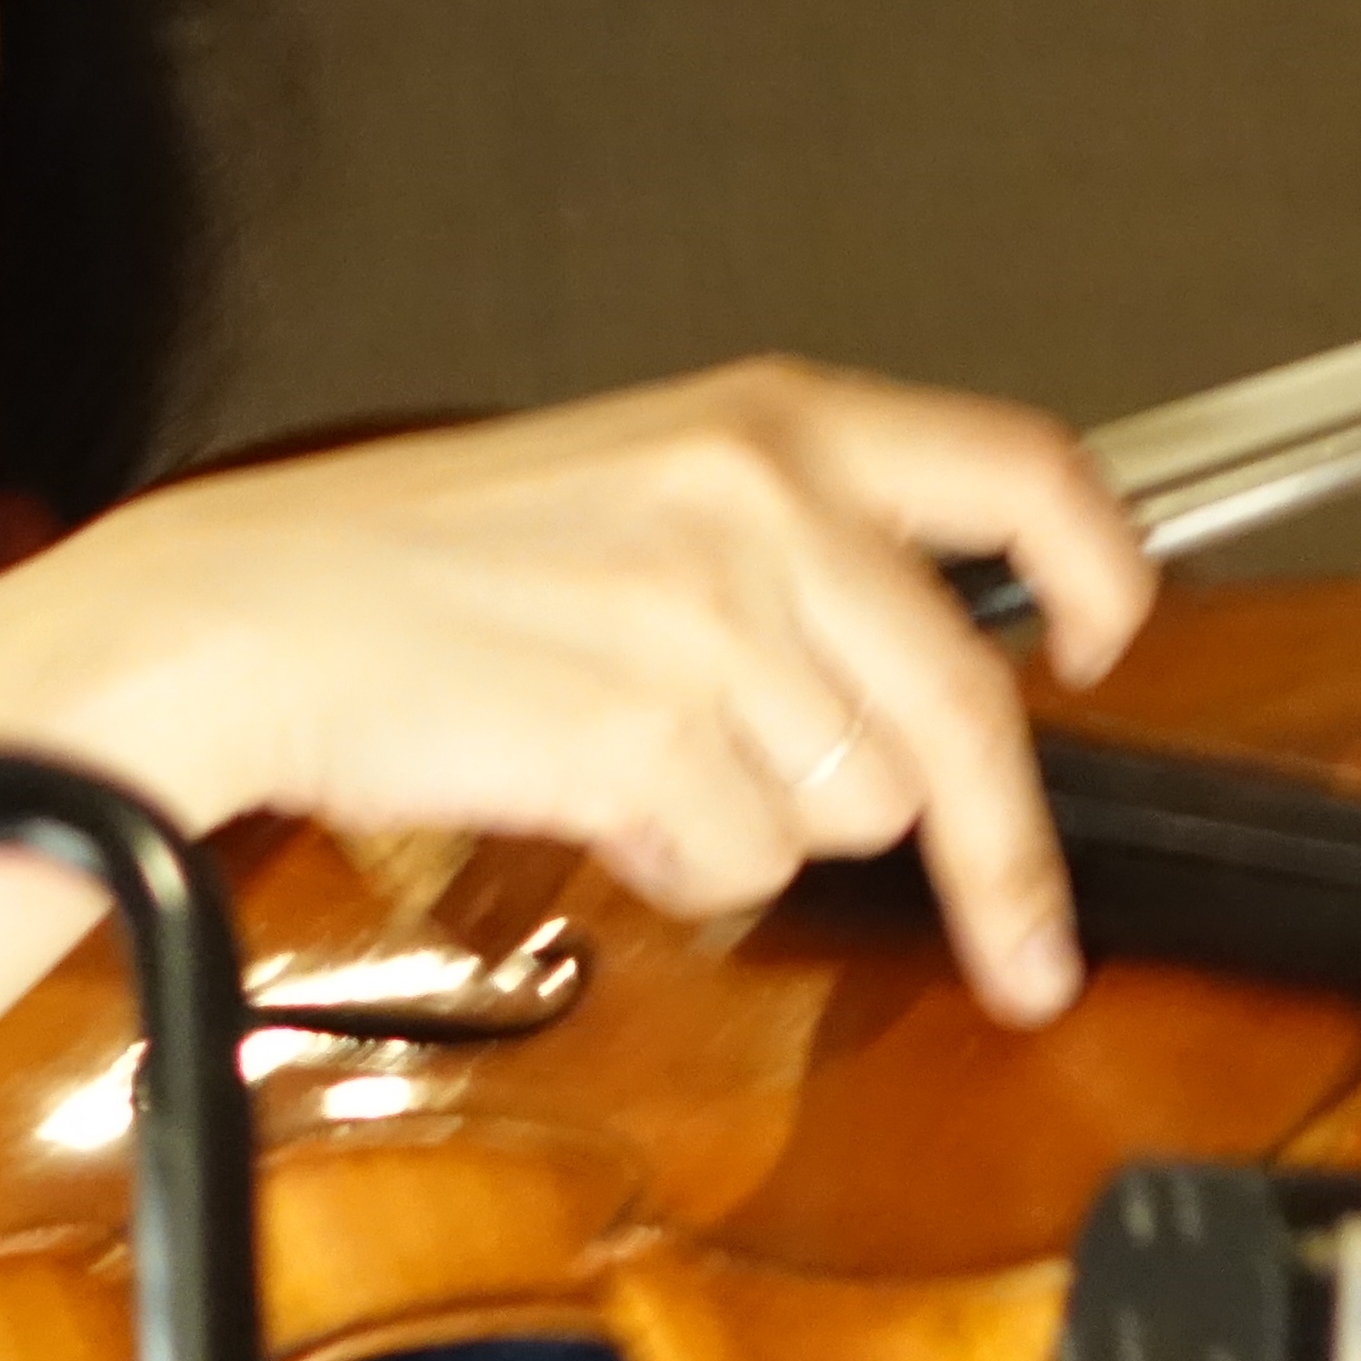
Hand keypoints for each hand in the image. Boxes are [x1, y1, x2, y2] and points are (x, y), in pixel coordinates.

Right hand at [0, 359, 1153, 1023]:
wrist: (251, 611)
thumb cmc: (420, 565)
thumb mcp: (639, 481)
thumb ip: (795, 546)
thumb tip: (929, 688)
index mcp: (772, 418)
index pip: (1025, 473)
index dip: (1103, 576)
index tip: (1109, 654)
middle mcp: (758, 499)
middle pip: (965, 715)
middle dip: (997, 858)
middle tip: (1018, 942)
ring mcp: (703, 616)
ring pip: (852, 806)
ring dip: (767, 828)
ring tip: (642, 761)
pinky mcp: (641, 730)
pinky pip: (742, 865)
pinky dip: (681, 869)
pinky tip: (593, 800)